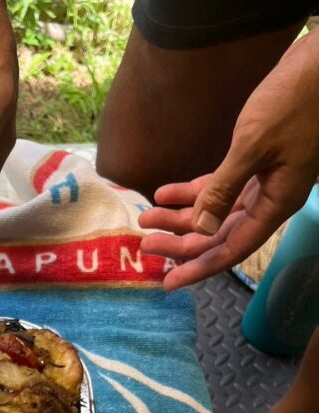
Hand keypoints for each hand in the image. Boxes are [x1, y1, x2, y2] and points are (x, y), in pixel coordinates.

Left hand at [139, 29, 318, 290]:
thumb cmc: (295, 100)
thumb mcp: (253, 146)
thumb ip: (223, 189)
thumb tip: (200, 230)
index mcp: (276, 203)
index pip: (231, 248)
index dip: (198, 267)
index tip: (169, 283)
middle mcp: (270, 199)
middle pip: (219, 233)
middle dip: (181, 241)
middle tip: (145, 244)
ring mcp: (264, 181)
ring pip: (216, 210)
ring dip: (181, 215)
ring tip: (147, 217)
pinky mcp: (257, 161)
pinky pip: (220, 185)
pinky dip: (192, 190)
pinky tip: (164, 193)